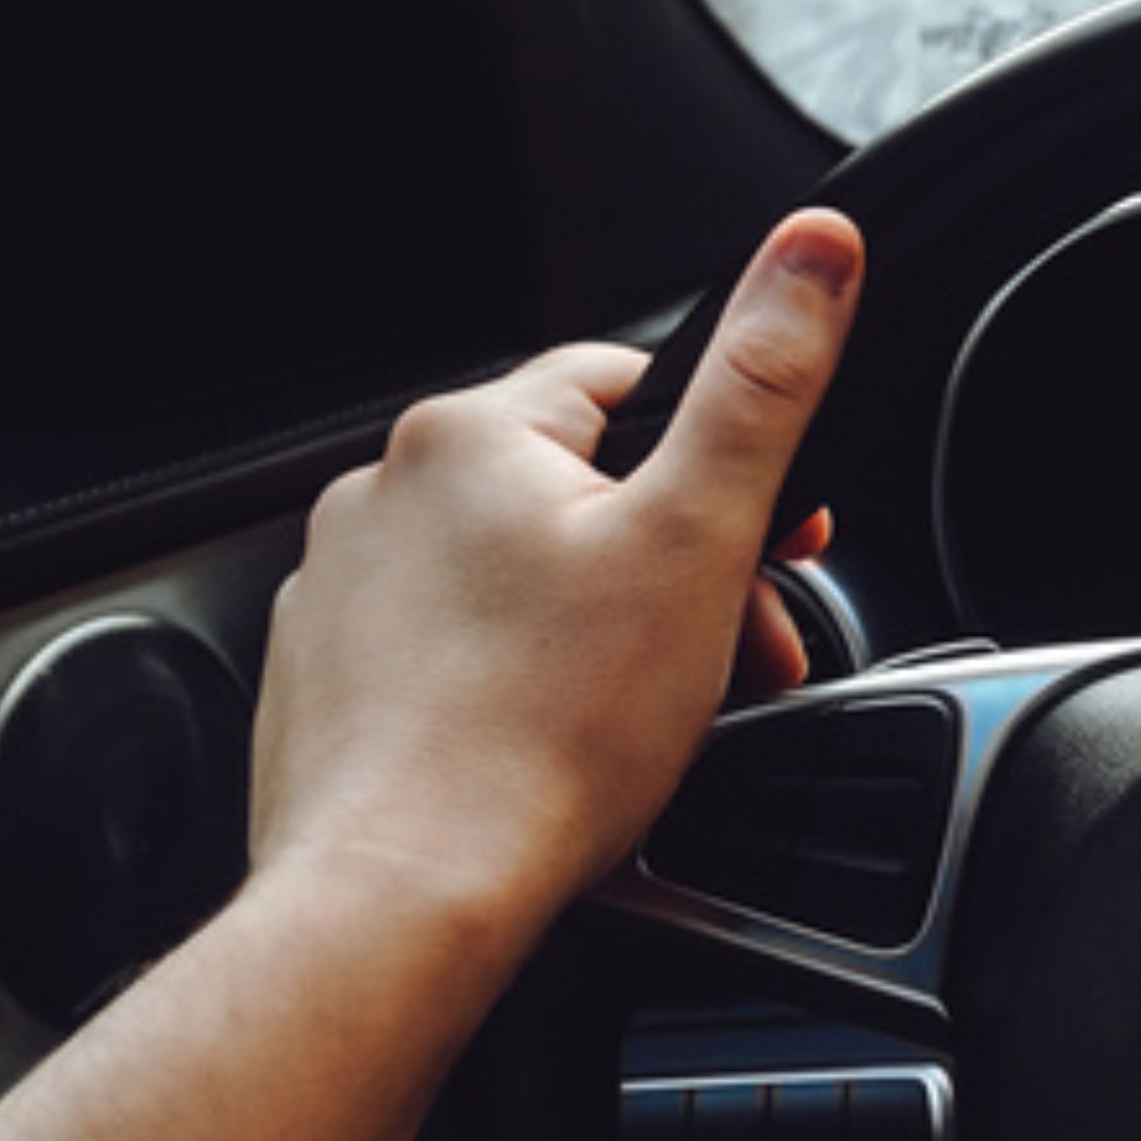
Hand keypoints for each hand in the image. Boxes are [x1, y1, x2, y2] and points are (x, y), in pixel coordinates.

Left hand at [245, 211, 862, 987]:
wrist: (406, 895)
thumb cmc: (545, 735)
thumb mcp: (701, 535)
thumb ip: (766, 381)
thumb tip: (815, 245)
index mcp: (472, 434)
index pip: (633, 389)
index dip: (726, 467)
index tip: (770, 546)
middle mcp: (382, 494)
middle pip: (579, 495)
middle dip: (674, 568)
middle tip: (731, 652)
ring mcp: (340, 593)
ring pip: (514, 579)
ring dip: (600, 629)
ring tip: (647, 715)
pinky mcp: (325, 684)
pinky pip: (449, 655)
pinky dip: (514, 688)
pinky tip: (556, 749)